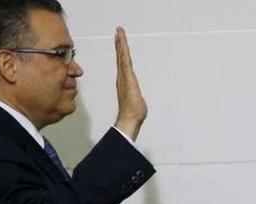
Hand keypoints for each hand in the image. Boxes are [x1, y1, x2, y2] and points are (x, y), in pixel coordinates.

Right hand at [114, 26, 147, 140]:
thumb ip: (135, 98)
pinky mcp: (127, 76)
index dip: (121, 53)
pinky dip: (122, 49)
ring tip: (119, 32)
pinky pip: (124, 59)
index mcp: (125, 81)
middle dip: (120, 44)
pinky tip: (121, 41)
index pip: (124, 64)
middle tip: (118, 31)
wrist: (130, 119)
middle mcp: (123, 77)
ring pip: (122, 56)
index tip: (120, 42)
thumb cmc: (133, 114)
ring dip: (121, 43)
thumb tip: (136, 102)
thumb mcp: (137, 102)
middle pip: (121, 57)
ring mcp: (124, 76)